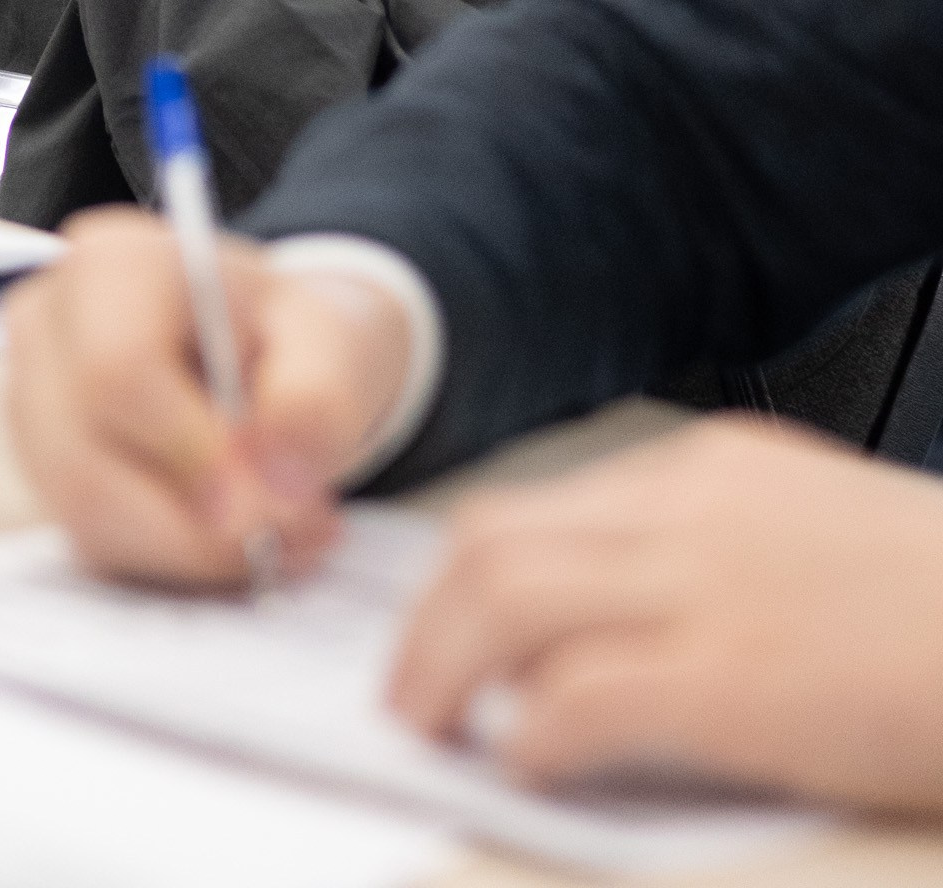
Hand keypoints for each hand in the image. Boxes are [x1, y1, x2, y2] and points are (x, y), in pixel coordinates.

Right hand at [3, 207, 418, 586]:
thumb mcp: (329, 341)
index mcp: (110, 266)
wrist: (258, 349)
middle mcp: (47, 325)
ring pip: (86, 510)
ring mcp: (29, 398)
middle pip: (86, 454)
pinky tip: (233, 539)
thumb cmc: (282, 334)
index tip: (267, 502)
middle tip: (298, 532)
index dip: (186, 449)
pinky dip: (172, 557)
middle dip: (198, 522)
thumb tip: (278, 481)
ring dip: (191, 549)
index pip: (115, 368)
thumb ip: (316, 398)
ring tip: (282, 537)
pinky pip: (92, 538)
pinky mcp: (39, 464)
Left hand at [390, 417, 942, 815]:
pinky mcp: (734, 680)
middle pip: (495, 536)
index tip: (447, 628)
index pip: (547, 501)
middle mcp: (694, 505)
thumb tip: (630, 626)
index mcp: (717, 468)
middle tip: (411, 691)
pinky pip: (580, 696)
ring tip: (432, 730)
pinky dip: (531, 735)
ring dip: (444, 669)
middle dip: (428, 619)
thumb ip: (727, 556)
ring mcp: (710, 586)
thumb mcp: (824, 539)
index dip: (475, 573)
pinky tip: (527, 767)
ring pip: (505, 596)